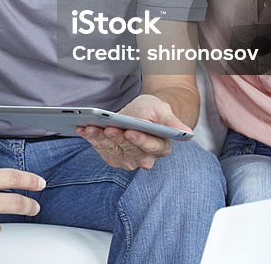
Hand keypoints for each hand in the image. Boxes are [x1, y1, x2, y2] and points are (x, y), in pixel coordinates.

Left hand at [77, 94, 191, 170]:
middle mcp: (145, 158)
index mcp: (161, 147)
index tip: (130, 131)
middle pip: (130, 150)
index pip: (151, 147)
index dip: (140, 140)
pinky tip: (82, 129)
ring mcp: (128, 160)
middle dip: (117, 138)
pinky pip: (101, 150)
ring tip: (90, 127)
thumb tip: (187, 133)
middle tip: (108, 127)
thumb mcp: (162, 111)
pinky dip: (91, 140)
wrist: (142, 113)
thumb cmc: (153, 111)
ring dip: (100, 140)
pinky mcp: (114, 158)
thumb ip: (172, 122)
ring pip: (113, 152)